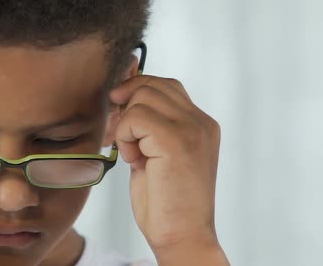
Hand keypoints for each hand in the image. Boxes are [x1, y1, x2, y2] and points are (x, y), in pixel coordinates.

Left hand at [110, 75, 228, 264]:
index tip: (121, 120)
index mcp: (200, 124)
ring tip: (135, 155)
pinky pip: (135, 117)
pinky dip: (125, 138)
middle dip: (127, 108)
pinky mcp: (176, 140)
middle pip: (151, 85)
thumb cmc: (165, 201)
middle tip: (124, 140)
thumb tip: (121, 97)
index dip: (136, 94)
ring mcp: (192, 129)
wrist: (181, 236)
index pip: (165, 86)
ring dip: (126, 126)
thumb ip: (148, 125)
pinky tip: (136, 162)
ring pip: (142, 97)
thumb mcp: (155, 153)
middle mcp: (201, 122)